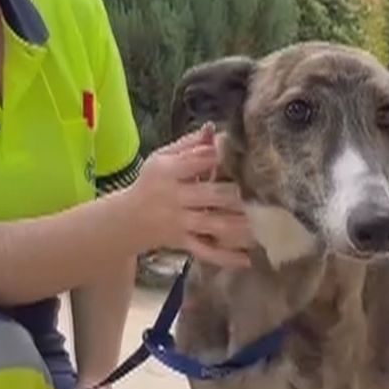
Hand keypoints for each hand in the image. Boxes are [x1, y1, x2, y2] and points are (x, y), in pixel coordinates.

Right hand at [126, 123, 254, 268]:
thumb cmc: (151, 183)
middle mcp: (176, 198)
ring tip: (262, 222)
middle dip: (235, 193)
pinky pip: (207, 252)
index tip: (239, 152)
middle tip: (259, 190)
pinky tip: (247, 260)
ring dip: (240, 225)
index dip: (218, 156)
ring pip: (214, 225)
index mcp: (168, 172)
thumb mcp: (162, 159)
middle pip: (211, 195)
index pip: (195, 162)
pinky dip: (226, 258)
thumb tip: (214, 129)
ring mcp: (181, 223)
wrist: (127, 221)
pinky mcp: (184, 243)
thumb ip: (189, 145)